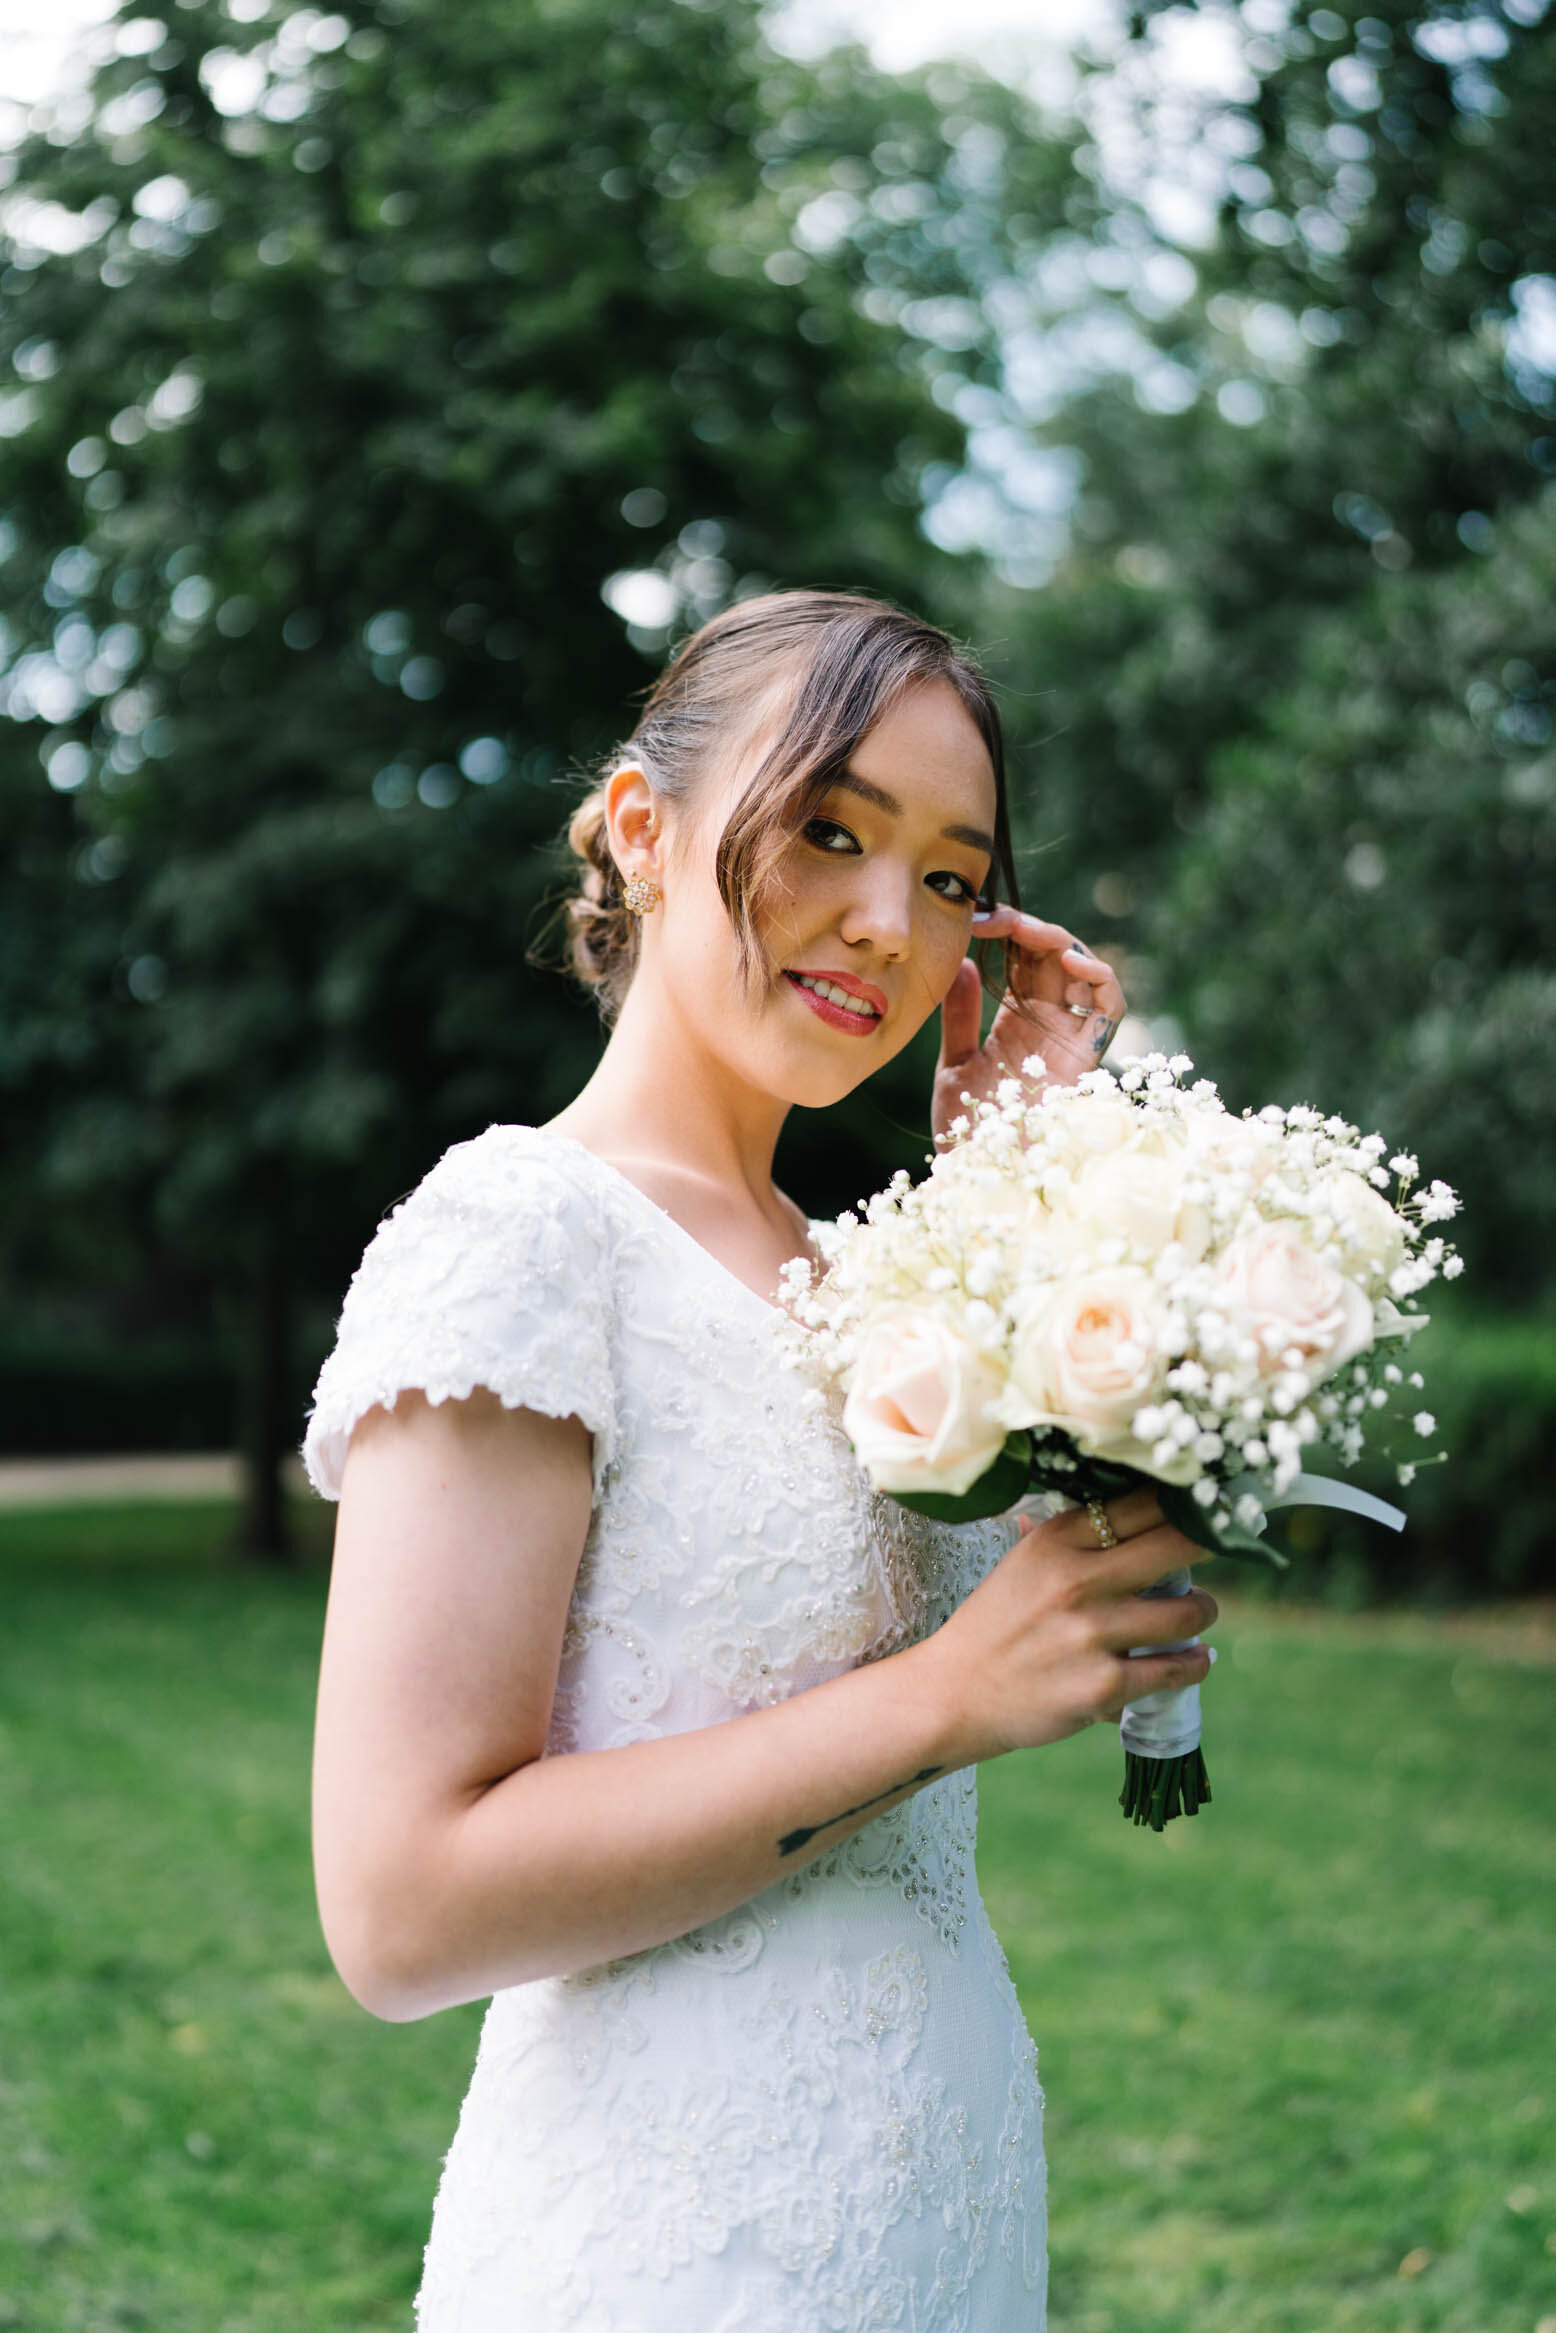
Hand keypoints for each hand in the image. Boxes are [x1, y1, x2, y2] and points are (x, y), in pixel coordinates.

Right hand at [918, 1490, 1217, 1765]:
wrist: (953, 1694)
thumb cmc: (995, 1624)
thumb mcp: (1024, 1563)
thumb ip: (1073, 1535)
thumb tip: (1130, 1504)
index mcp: (1057, 1540)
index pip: (1142, 1503)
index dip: (1183, 1501)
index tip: (1202, 1504)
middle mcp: (1077, 1579)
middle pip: (1178, 1545)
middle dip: (1207, 1546)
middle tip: (1212, 1550)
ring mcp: (1091, 1634)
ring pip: (1189, 1613)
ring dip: (1203, 1611)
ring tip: (1198, 1612)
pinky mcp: (1103, 1687)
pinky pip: (1176, 1670)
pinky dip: (1195, 1664)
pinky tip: (1196, 1659)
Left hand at [932, 905, 1124, 1144]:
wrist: (980, 1173)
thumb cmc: (968, 1129)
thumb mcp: (955, 1064)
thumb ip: (960, 1016)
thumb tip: (965, 963)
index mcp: (1016, 1023)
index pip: (1023, 961)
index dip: (1006, 933)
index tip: (974, 919)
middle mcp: (1048, 1026)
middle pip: (1053, 959)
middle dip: (1028, 929)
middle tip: (995, 917)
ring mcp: (1070, 1039)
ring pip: (1083, 972)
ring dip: (1059, 942)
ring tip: (1026, 930)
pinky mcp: (1087, 1056)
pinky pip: (1110, 1006)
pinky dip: (1098, 975)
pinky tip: (1069, 960)